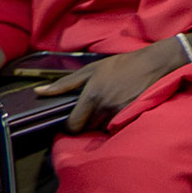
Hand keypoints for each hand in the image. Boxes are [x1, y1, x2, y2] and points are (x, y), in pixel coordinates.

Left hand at [47, 38, 182, 133]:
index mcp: (91, 96)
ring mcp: (119, 112)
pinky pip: (117, 127)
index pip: (73, 125)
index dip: (70, 126)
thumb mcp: (90, 70)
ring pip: (102, 129)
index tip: (72, 121)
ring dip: (100, 124)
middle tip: (90, 113)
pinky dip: (114, 122)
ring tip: (104, 111)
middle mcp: (104, 107)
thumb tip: (39, 92)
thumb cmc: (120, 65)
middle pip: (87, 129)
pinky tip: (116, 111)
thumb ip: (64, 83)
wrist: (152, 63)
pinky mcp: (131, 114)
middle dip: (86, 124)